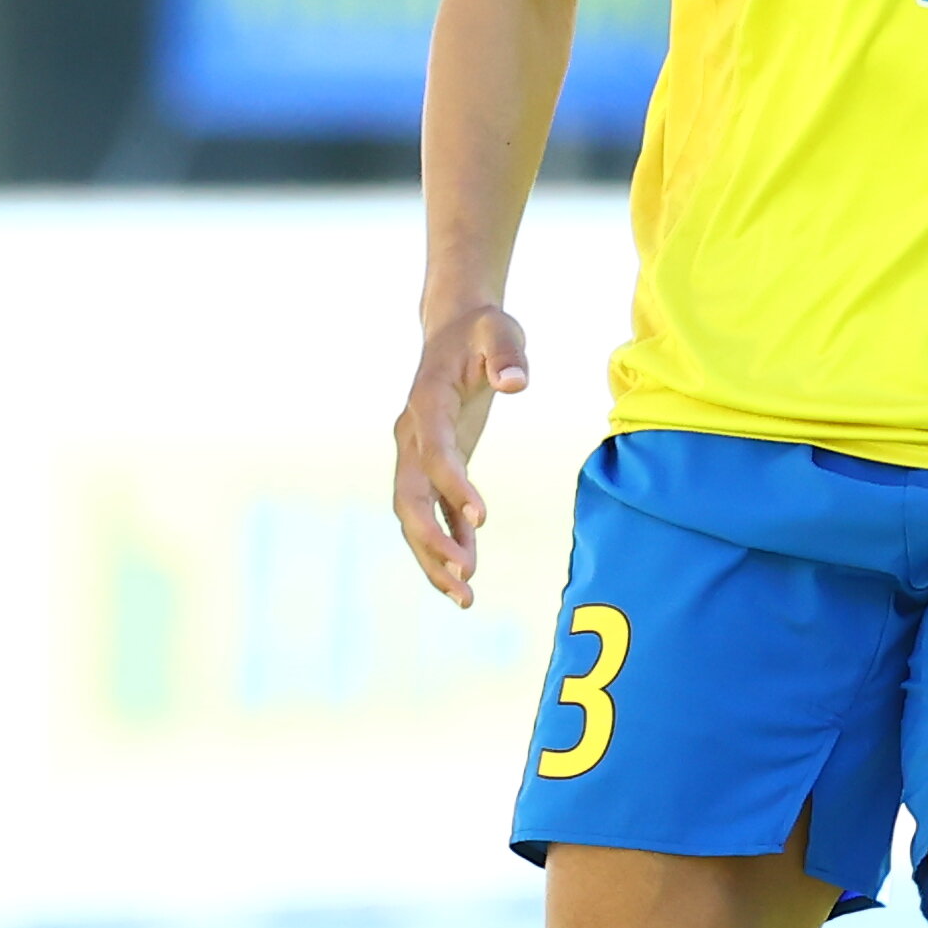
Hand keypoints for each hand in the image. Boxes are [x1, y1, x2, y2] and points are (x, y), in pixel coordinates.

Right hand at [393, 305, 529, 604]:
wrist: (457, 330)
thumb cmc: (483, 330)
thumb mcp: (500, 331)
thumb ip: (508, 355)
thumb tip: (517, 382)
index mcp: (427, 404)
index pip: (434, 452)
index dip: (453, 487)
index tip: (481, 520)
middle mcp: (412, 435)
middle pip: (409, 497)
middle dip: (431, 541)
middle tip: (464, 578)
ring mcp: (417, 454)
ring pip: (414, 515)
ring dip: (433, 557)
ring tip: (464, 597)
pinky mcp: (433, 466)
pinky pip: (434, 513)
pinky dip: (448, 543)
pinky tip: (469, 575)